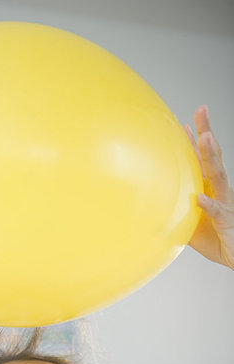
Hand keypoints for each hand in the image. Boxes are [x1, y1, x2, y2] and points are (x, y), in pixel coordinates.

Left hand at [184, 105, 233, 268]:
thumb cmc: (217, 240)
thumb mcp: (189, 225)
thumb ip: (175, 214)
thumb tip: (150, 210)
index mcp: (209, 190)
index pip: (201, 161)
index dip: (194, 142)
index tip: (184, 123)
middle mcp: (219, 192)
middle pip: (212, 158)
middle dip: (206, 134)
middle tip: (201, 111)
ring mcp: (225, 204)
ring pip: (218, 177)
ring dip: (211, 157)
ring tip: (205, 138)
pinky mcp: (227, 222)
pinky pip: (217, 212)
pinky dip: (209, 205)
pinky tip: (200, 198)